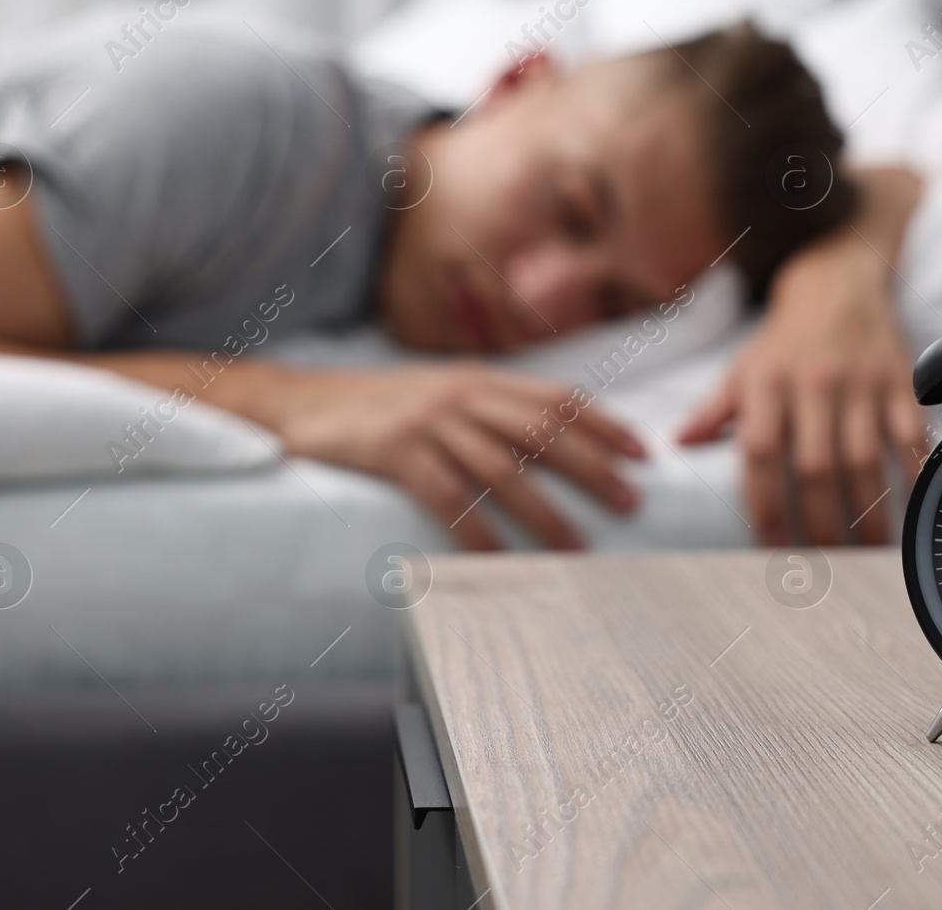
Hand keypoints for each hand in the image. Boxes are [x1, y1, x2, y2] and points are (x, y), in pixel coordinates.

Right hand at [269, 363, 643, 550]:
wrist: (298, 403)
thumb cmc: (377, 409)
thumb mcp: (439, 395)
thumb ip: (487, 411)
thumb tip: (548, 447)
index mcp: (478, 379)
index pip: (556, 398)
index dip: (603, 423)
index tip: (643, 452)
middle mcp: (461, 394)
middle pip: (542, 431)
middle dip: (593, 466)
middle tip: (630, 502)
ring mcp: (428, 422)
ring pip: (502, 468)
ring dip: (545, 511)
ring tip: (576, 547)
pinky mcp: (394, 452)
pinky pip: (447, 496)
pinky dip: (477, 531)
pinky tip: (499, 561)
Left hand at [679, 235, 923, 544]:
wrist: (838, 283)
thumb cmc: (784, 338)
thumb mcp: (741, 368)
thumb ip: (712, 410)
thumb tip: (676, 444)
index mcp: (767, 383)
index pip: (760, 451)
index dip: (765, 502)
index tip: (772, 545)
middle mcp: (813, 384)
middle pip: (816, 466)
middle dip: (819, 522)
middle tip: (823, 564)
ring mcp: (861, 383)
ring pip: (865, 460)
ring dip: (866, 514)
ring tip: (864, 554)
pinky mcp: (900, 382)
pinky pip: (910, 436)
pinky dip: (911, 476)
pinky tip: (909, 511)